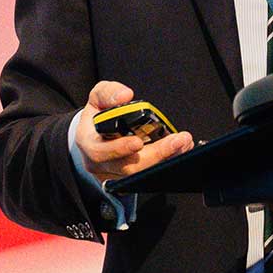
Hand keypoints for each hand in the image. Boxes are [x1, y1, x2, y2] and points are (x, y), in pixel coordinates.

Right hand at [75, 81, 193, 183]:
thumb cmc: (98, 116)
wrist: (96, 136)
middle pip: (128, 168)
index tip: (138, 142)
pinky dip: (167, 162)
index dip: (120, 149)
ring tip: (184, 143)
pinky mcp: (130, 180)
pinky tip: (181, 150)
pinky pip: (149, 175)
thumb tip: (125, 95)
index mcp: (88, 144)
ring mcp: (115, 175)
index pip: (101, 152)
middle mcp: (101, 165)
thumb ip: (108, 93)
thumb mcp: (97, 98)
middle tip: (178, 140)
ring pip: (142, 174)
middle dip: (156, 155)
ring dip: (166, 159)